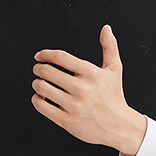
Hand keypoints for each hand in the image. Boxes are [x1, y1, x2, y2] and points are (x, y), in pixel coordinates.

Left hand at [31, 25, 146, 155]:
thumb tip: (106, 29)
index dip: (45, 54)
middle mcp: (81, 88)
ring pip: (42, 88)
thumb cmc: (114, 97)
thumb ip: (109, 47)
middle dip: (38, 68)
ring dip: (36, 83)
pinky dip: (36, 100)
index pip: (60, 57)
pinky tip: (41, 98)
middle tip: (38, 69)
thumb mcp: (114, 69)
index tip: (40, 56)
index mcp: (91, 73)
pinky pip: (42, 106)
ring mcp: (73, 105)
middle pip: (47, 71)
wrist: (118, 125)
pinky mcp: (67, 120)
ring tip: (40, 83)